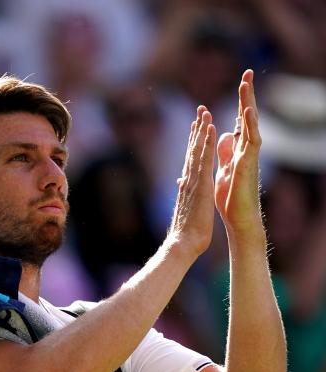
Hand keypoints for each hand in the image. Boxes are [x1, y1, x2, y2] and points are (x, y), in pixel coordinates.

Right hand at [169, 105, 216, 257]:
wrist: (183, 242)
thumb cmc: (186, 231)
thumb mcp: (187, 207)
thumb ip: (184, 192)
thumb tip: (180, 182)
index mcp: (188, 185)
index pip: (191, 159)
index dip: (194, 142)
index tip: (198, 127)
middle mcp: (188, 179)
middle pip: (192, 150)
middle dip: (196, 130)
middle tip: (200, 112)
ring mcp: (193, 180)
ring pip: (196, 150)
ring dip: (201, 130)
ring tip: (205, 113)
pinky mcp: (200, 183)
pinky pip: (204, 158)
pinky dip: (206, 142)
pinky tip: (210, 129)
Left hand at [215, 70, 263, 236]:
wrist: (237, 218)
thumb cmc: (231, 197)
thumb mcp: (223, 169)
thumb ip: (225, 153)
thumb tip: (225, 135)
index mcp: (238, 150)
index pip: (239, 121)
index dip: (238, 103)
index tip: (239, 84)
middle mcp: (246, 149)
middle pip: (247, 117)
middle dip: (246, 95)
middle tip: (246, 73)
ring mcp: (249, 155)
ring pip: (251, 123)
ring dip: (247, 103)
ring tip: (245, 83)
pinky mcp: (248, 164)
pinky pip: (252, 141)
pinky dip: (249, 125)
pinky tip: (246, 111)